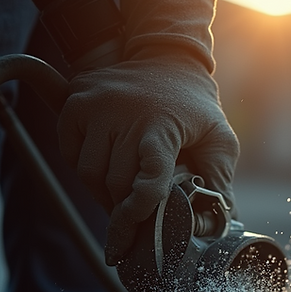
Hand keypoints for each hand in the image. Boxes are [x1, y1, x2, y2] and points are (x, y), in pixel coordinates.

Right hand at [56, 0, 237, 265]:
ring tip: (123, 194)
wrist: (165, 57)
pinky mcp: (75, 106)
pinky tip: (108, 169)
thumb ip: (218, 183)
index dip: (140, 212)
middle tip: (137, 217)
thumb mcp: (219, 140)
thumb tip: (218, 228)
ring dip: (105, 193)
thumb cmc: (196, 107)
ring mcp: (95, 108)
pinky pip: (72, 157)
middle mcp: (124, 114)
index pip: (147, 179)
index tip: (133, 234)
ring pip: (90, 174)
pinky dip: (86, 171)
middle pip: (115, 184)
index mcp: (163, 125)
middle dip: (126, 207)